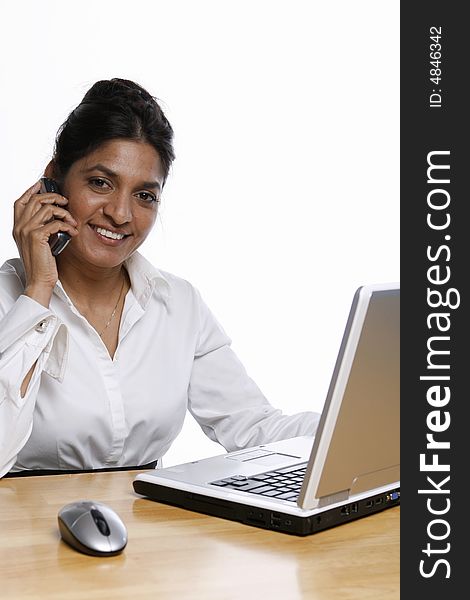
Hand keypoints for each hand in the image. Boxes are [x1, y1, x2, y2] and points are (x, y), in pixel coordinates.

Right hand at [12, 181, 78, 306]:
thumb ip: (41, 228)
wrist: (39, 280)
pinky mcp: (37, 237)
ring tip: (73, 222)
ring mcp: (27, 231)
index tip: (43, 184)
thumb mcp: (39, 242)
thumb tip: (54, 215)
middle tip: (66, 202)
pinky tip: (73, 232)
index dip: (31, 190)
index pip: (20, 201)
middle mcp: (19, 226)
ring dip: (64, 213)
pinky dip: (67, 226)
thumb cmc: (42, 263)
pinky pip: (55, 223)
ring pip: (47, 208)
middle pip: (35, 200)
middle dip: (53, 197)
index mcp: (18, 227)